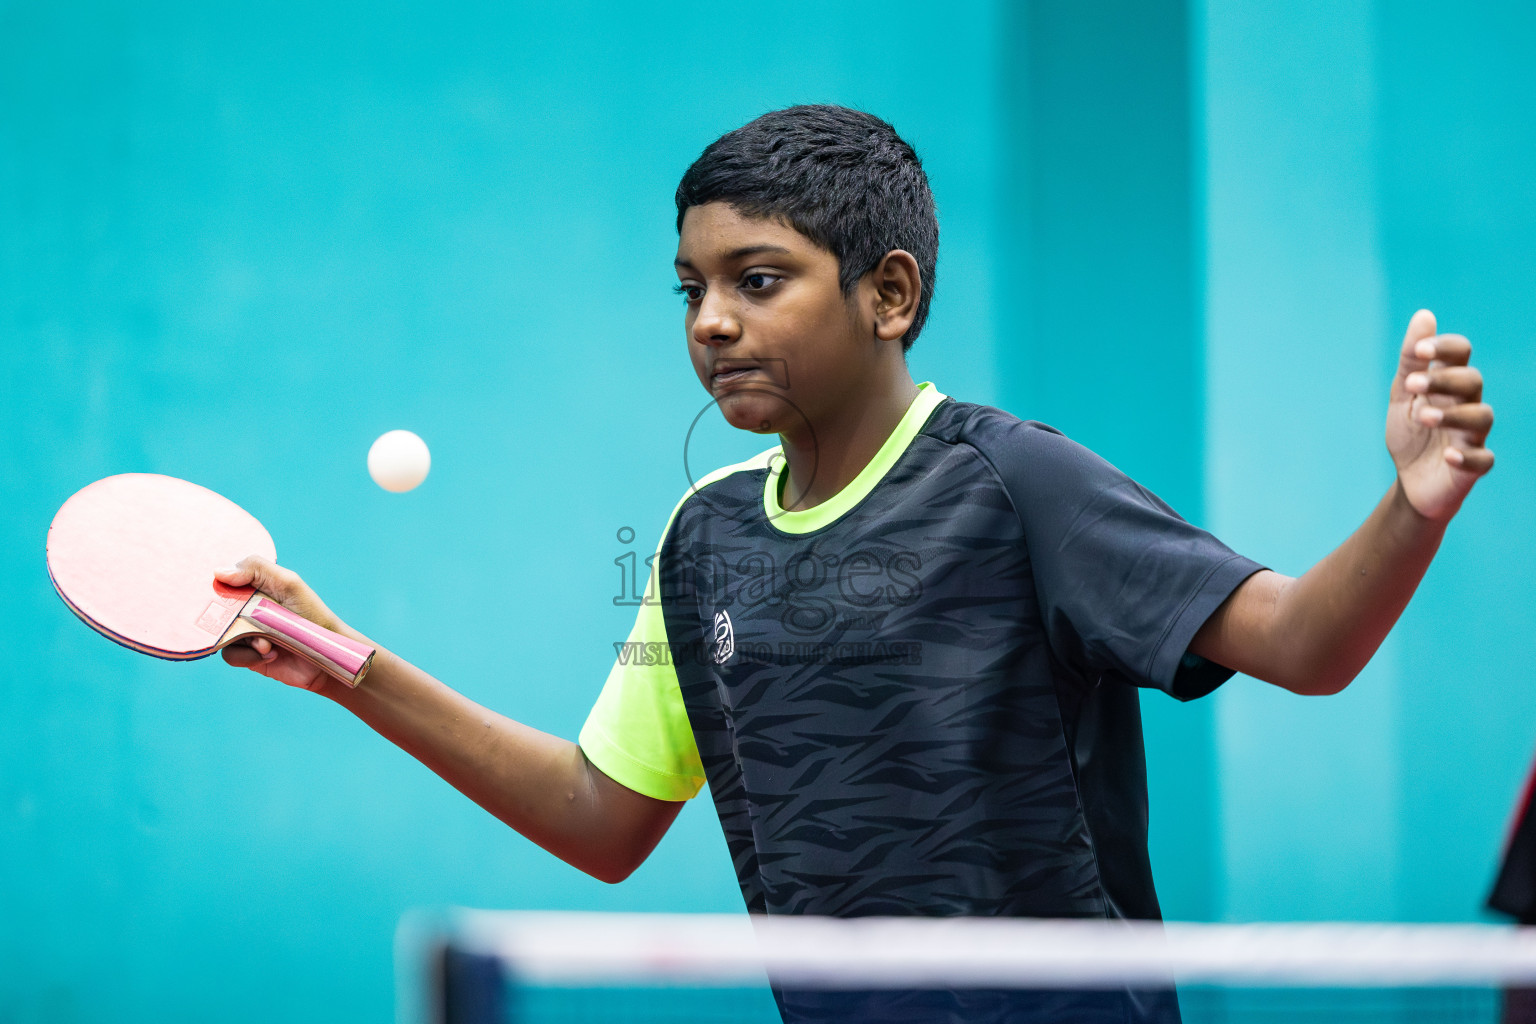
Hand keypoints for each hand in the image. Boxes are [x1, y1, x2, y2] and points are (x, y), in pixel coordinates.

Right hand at [214, 556, 349, 691]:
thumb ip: (257, 569)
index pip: (223, 582)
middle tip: (244, 620)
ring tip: (267, 642)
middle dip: (225, 617)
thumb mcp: (288, 583)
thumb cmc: (311, 614)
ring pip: (220, 634)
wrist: (325, 655)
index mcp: (253, 588)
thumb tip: (218, 572)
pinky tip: (271, 653)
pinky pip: (230, 655)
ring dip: (245, 639)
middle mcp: (246, 609)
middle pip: (215, 609)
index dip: (216, 586)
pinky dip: (249, 655)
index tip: (217, 592)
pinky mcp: (248, 656)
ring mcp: (246, 633)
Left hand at [1386, 309, 1494, 521]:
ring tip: (1424, 416)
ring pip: (1481, 417)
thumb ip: (1411, 358)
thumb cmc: (1411, 431)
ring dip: (1453, 414)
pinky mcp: (1473, 465)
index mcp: (1449, 383)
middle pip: (1472, 381)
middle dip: (1444, 379)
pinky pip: (1482, 459)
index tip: (1418, 350)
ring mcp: (1472, 435)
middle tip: (1411, 385)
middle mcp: (1467, 404)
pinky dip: (1467, 455)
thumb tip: (1424, 315)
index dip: (1444, 347)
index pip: (1460, 353)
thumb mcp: (1403, 394)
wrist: (1411, 480)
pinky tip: (1447, 454)